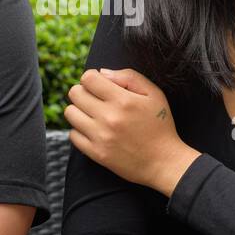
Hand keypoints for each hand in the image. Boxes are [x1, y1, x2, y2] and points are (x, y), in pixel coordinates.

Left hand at [64, 68, 198, 193]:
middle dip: (84, 92)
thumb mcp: (154, 94)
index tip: (99, 85)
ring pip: (70, 113)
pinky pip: (73, 135)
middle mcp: (109, 118)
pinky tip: (94, 130)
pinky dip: (80, 130)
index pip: (88, 78)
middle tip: (96, 99)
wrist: (164, 162)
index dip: (92, 77)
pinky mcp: (96, 153)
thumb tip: (102, 73)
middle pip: (75, 93)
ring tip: (93, 114)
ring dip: (79, 110)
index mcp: (123, 101)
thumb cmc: (160, 125)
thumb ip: (129, 77)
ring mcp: (100, 137)